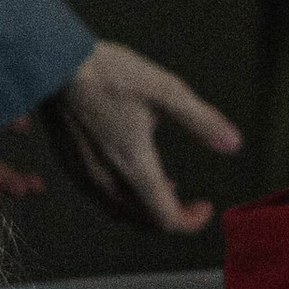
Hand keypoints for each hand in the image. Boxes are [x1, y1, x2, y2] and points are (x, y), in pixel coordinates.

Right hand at [46, 41, 241, 234]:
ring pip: (119, 213)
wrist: (55, 65)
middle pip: (143, 222)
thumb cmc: (109, 75)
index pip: (166, 220)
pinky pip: (100, 198)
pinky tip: (128, 170)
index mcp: (134, 168)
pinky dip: (122, 197)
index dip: (191, 222)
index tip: (204, 207)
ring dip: (144, 208)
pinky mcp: (69, 166)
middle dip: (169, 217)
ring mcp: (85, 177)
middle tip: (186, 199)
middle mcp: (107, 181)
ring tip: (162, 186)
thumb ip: (202, 121)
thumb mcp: (166, 91)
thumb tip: (233, 144)